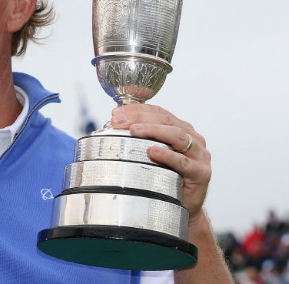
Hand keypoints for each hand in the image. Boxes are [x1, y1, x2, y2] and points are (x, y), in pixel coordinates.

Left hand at [110, 104, 210, 222]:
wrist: (185, 205)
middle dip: (140, 118)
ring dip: (153, 130)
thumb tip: (114, 123)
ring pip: (176, 136)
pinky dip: (167, 155)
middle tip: (119, 120)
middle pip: (166, 121)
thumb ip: (142, 138)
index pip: (159, 113)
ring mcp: (199, 155)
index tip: (117, 112)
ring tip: (133, 130)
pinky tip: (153, 151)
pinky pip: (183, 162)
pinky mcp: (201, 173)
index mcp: (182, 129)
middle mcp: (193, 139)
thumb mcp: (154, 154)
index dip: (137, 109)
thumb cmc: (167, 177)